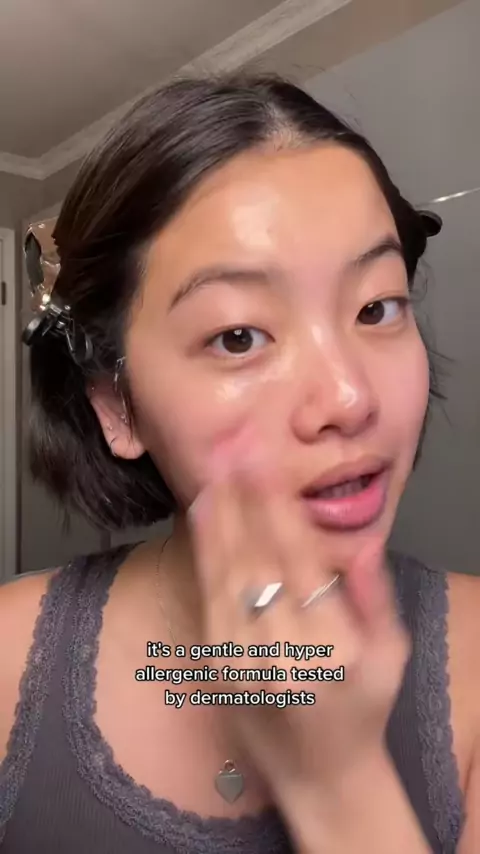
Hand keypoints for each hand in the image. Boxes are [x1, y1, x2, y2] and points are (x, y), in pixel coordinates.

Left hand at [188, 425, 409, 818]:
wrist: (321, 775)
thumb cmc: (363, 709)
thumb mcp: (391, 654)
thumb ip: (375, 597)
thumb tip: (361, 543)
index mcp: (335, 645)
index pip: (300, 560)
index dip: (278, 507)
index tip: (266, 464)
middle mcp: (284, 652)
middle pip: (258, 560)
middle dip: (243, 500)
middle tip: (233, 449)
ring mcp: (243, 662)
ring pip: (226, 575)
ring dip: (218, 520)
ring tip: (213, 472)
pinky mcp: (218, 667)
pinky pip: (208, 599)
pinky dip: (203, 554)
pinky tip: (202, 520)